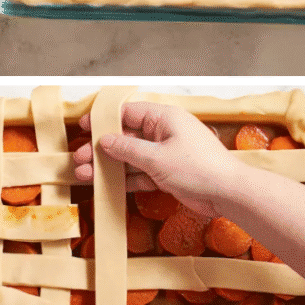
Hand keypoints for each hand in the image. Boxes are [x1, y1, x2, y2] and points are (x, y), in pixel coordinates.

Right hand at [72, 102, 239, 217]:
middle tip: (78, 160)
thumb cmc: (199, 168)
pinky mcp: (167, 172)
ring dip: (109, 166)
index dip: (104, 119)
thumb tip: (105, 140)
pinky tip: (105, 186)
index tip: (84, 126)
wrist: (226, 193)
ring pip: (130, 157)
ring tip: (84, 175)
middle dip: (101, 149)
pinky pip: (140, 173)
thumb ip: (128, 149)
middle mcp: (164, 132)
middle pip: (126, 136)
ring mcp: (166, 153)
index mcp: (165, 118)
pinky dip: (124, 179)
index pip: (128, 112)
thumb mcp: (157, 158)